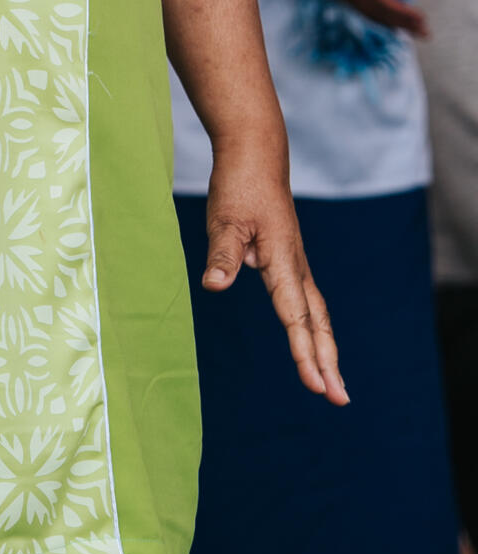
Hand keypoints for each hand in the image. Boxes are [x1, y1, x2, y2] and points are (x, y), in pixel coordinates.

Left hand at [203, 156, 347, 403]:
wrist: (256, 154)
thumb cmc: (238, 185)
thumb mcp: (224, 219)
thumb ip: (223, 255)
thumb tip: (215, 288)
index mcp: (282, 260)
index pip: (295, 315)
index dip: (304, 352)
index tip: (316, 385)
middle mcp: (295, 265)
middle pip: (317, 321)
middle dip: (327, 361)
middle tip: (338, 399)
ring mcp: (295, 262)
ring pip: (316, 312)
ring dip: (324, 347)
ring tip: (332, 381)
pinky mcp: (288, 257)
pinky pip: (307, 300)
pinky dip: (314, 326)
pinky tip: (313, 340)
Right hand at [296, 0, 427, 36]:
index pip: (385, 2)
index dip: (403, 12)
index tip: (421, 20)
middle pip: (382, 14)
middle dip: (404, 24)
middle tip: (426, 34)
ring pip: (374, 15)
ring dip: (394, 24)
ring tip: (413, 32)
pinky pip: (366, 11)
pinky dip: (380, 19)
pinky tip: (387, 20)